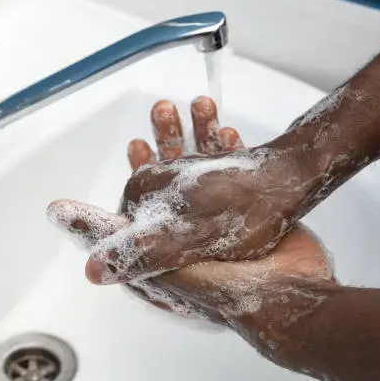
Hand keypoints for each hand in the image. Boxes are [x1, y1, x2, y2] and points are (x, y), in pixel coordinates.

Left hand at [51, 96, 323, 284]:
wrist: (291, 276)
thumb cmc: (231, 269)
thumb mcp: (170, 250)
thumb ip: (129, 247)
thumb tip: (88, 262)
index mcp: (167, 254)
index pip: (139, 216)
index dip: (134, 179)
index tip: (137, 145)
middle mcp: (190, 241)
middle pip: (170, 186)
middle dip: (167, 144)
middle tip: (165, 112)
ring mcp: (219, 229)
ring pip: (202, 174)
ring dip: (196, 138)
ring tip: (198, 105)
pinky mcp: (246, 217)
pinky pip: (231, 177)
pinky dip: (226, 151)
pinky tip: (226, 129)